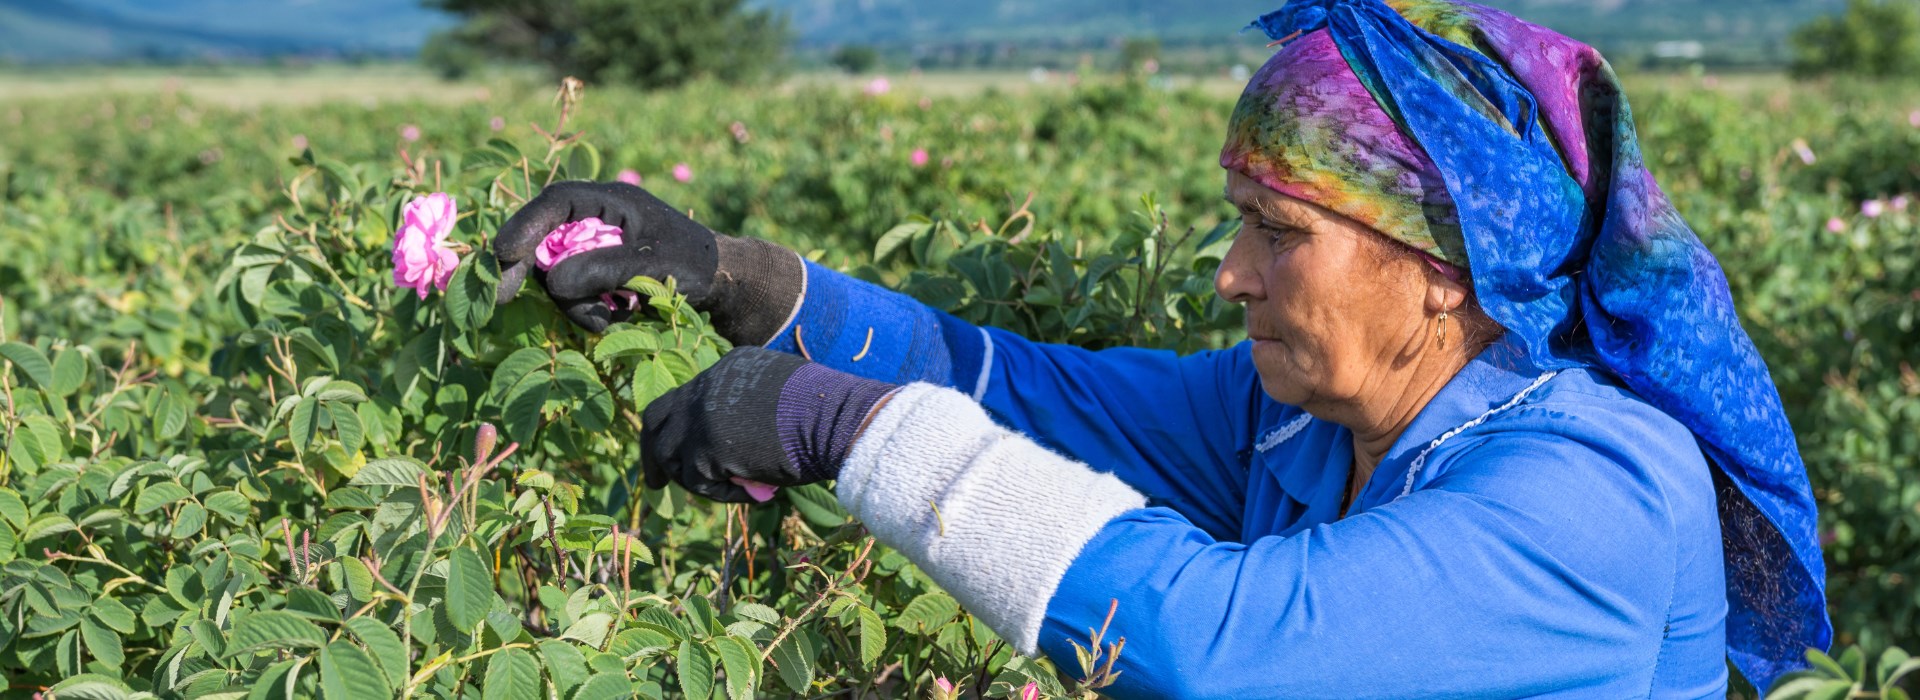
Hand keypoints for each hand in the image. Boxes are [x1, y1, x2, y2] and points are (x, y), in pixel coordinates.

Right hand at [492, 180, 801, 341]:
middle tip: (502, 297)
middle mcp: (596, 218)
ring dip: (576, 301)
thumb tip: (552, 282)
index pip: (555, 203)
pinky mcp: (596, 272)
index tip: (505, 255)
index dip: (524, 226)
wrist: (722, 282)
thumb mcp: (652, 264)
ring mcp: (593, 246)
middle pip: (543, 239)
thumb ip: (602, 269)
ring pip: (556, 273)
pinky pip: (573, 291)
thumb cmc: (694, 264)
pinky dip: (589, 309)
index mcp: (610, 199)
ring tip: (613, 315)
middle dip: (529, 270)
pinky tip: (619, 316)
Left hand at [641, 347, 898, 502]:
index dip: (685, 429)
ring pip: (672, 456)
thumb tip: (742, 468)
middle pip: (658, 418)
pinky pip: (698, 482)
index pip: (690, 398)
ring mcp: (702, 414)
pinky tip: (755, 494)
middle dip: (652, 453)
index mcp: (730, 369)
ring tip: (736, 490)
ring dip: (697, 481)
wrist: (838, 420)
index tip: (683, 454)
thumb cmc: (829, 418)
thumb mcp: (785, 405)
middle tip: (655, 484)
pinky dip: (723, 495)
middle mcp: (708, 385)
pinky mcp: (705, 445)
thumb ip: (756, 421)